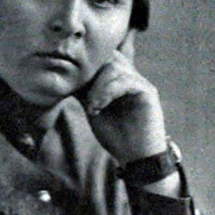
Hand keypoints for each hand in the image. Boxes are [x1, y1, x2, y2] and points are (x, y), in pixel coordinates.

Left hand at [80, 32, 166, 164]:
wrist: (136, 158)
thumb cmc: (116, 136)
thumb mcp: (94, 109)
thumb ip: (85, 91)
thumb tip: (66, 77)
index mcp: (117, 80)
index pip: (102, 57)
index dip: (85, 66)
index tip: (72, 85)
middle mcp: (130, 77)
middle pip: (107, 56)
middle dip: (89, 73)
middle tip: (80, 94)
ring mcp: (140, 83)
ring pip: (113, 66)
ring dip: (96, 86)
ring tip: (92, 106)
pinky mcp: (148, 92)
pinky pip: (125, 80)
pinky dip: (107, 91)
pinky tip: (99, 106)